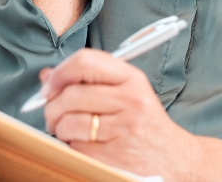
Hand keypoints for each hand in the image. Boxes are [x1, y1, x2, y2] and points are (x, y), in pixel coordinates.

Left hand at [41, 49, 202, 180]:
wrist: (174, 159)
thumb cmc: (145, 123)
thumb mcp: (126, 91)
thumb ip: (88, 80)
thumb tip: (47, 76)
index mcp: (131, 79)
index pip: (85, 62)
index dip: (60, 72)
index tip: (49, 85)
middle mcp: (130, 101)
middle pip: (70, 95)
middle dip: (52, 106)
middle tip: (53, 114)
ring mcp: (122, 130)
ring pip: (68, 123)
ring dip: (59, 129)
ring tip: (69, 130)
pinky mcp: (114, 156)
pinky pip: (75, 147)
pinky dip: (71, 147)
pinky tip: (84, 145)